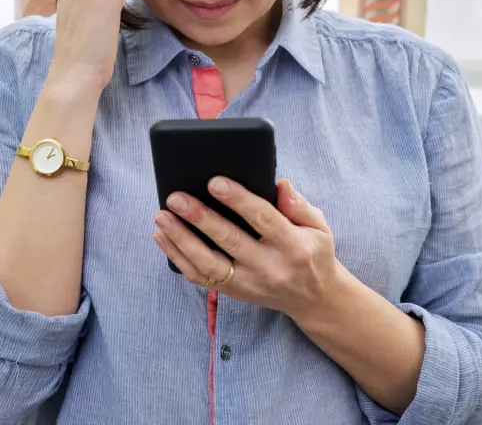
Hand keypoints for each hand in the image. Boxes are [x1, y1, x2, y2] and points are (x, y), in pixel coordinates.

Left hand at [153, 177, 344, 320]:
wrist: (313, 299)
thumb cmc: (313, 253)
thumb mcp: (319, 227)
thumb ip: (299, 205)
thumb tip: (279, 184)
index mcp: (293, 246)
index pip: (263, 219)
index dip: (238, 200)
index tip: (214, 181)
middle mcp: (269, 267)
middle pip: (230, 241)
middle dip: (199, 218)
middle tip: (176, 198)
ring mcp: (249, 284)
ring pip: (208, 265)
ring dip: (181, 240)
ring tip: (162, 217)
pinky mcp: (234, 293)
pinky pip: (201, 278)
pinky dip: (178, 257)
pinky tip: (163, 237)